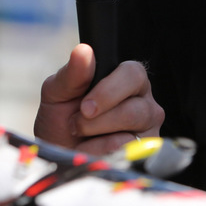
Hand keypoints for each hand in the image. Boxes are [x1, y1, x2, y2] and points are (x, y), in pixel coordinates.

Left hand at [34, 44, 163, 154]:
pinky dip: (99, 153)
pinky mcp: (144, 154)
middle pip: (136, 108)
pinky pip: (125, 153)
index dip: (109, 90)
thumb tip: (83, 51)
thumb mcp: (57, 94)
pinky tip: (91, 150)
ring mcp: (147, 129)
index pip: (133, 73)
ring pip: (131, 132)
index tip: (85, 106)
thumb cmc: (60, 119)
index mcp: (127, 78)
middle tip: (77, 123)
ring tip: (81, 135)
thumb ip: (72, 73)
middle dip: (101, 118)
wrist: (57, 155)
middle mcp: (144, 102)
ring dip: (97, 135)